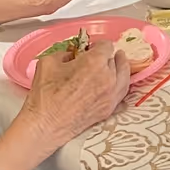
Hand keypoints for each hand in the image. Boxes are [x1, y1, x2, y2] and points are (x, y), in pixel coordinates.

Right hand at [15, 38, 130, 154]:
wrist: (45, 124)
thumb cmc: (45, 94)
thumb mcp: (48, 62)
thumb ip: (64, 53)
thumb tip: (72, 55)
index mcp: (94, 62)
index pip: (106, 46)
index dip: (99, 45)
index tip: (93, 48)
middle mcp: (108, 78)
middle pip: (116, 61)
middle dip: (108, 58)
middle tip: (102, 58)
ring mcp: (111, 96)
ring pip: (124, 77)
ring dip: (121, 70)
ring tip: (118, 65)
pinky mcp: (109, 110)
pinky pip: (122, 95)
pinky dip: (120, 88)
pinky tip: (117, 85)